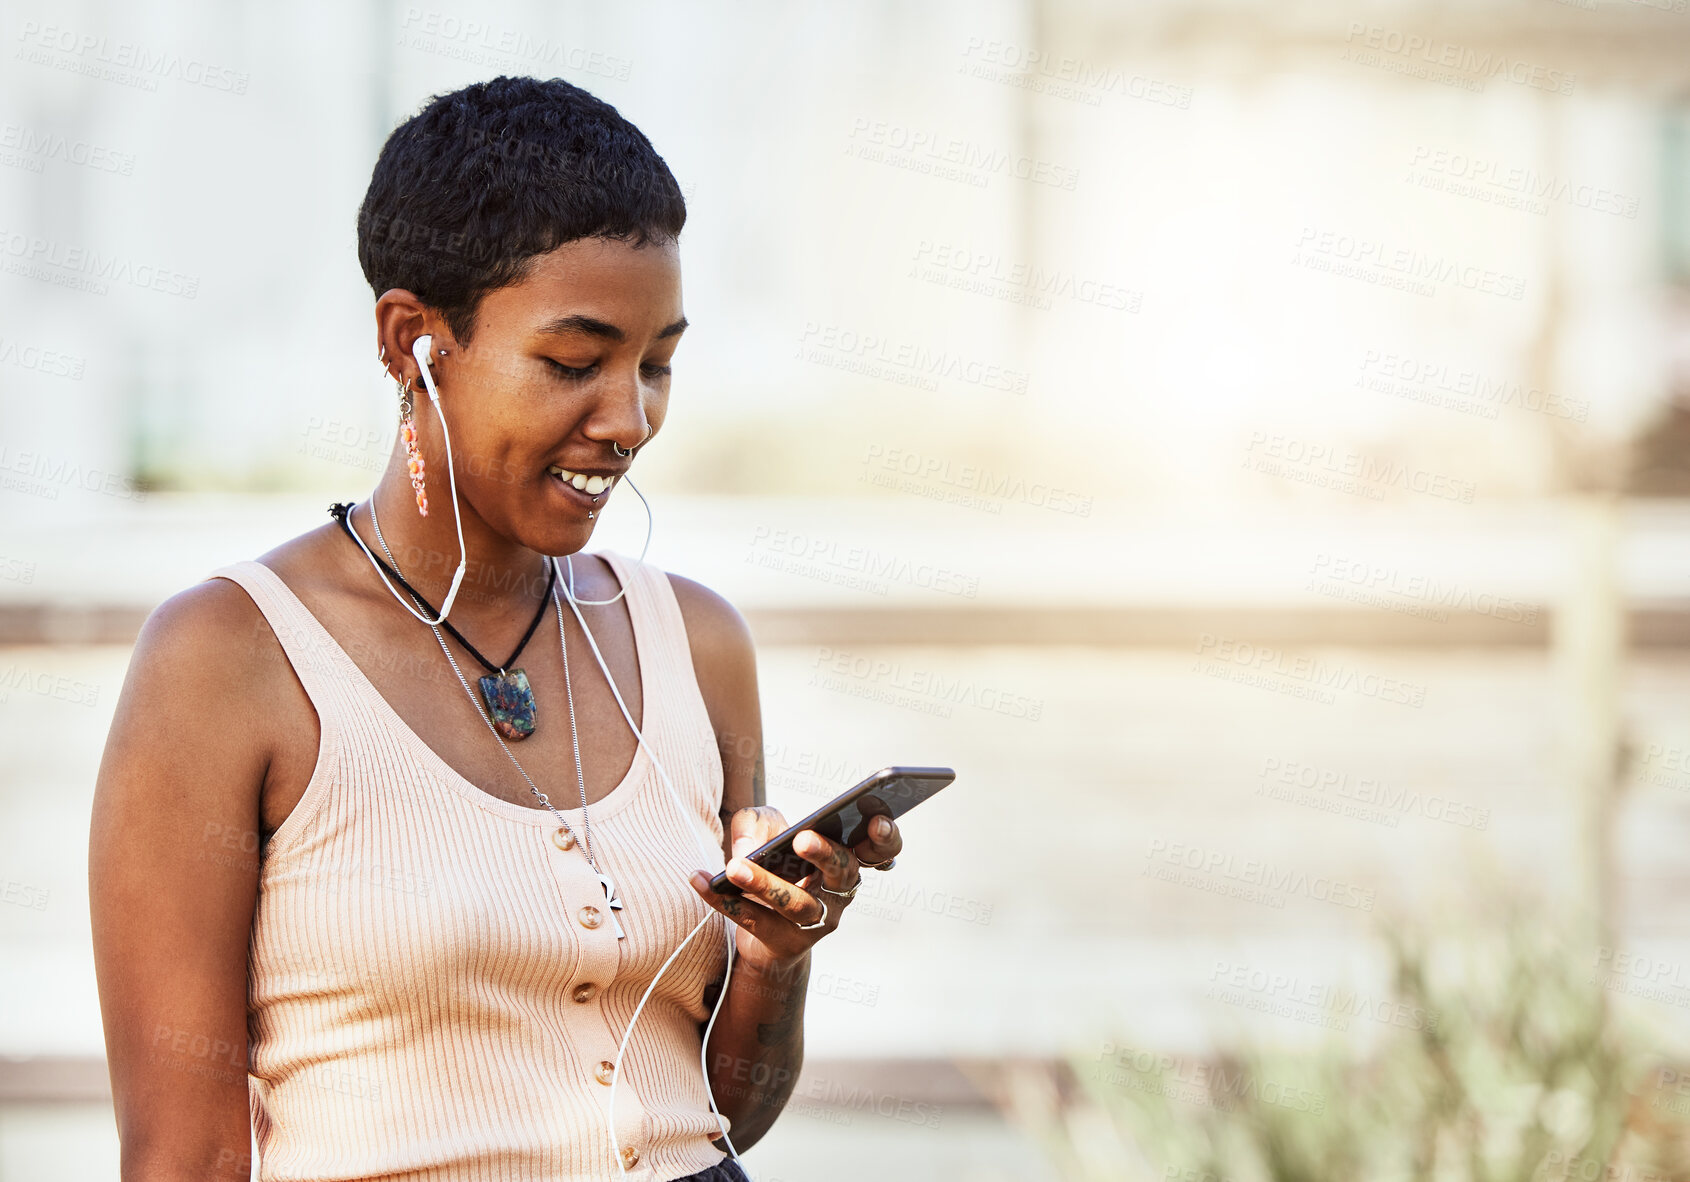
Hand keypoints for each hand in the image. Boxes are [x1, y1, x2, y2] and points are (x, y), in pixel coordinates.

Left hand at [688, 807, 903, 971]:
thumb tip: (748, 847)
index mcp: (846, 858)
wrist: (766, 933)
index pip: (881, 849)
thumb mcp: (767, 831)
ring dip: (764, 883)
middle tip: (801, 838)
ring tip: (733, 865)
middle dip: (823, 853)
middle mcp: (839, 891)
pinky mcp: (784, 943)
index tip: (877, 821)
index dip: (886, 838)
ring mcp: (815, 921)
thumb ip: (757, 823)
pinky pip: (752, 920)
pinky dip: (721, 899)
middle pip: (841, 871)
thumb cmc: (775, 865)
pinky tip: (697, 879)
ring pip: (796, 905)